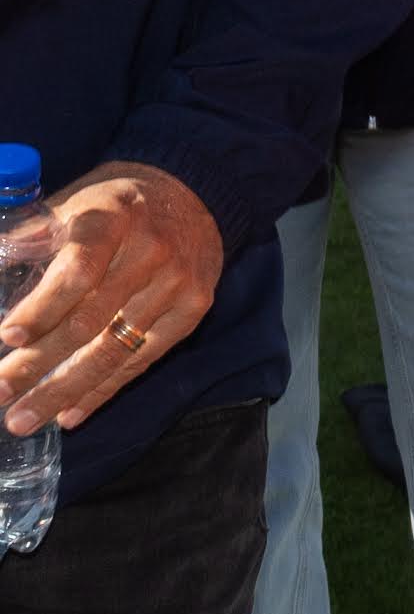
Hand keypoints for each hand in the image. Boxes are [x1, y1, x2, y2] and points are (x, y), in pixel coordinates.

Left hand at [0, 163, 224, 436]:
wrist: (194, 194)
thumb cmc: (114, 207)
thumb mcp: (71, 205)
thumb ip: (29, 238)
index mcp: (113, 219)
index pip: (78, 269)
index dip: (43, 307)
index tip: (7, 337)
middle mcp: (151, 251)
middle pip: (91, 321)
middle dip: (38, 363)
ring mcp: (177, 283)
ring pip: (114, 350)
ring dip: (63, 390)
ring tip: (22, 419)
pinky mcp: (194, 308)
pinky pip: (141, 360)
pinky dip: (102, 391)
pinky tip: (69, 413)